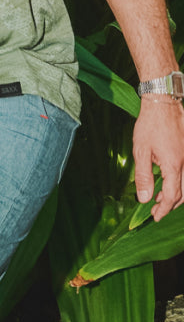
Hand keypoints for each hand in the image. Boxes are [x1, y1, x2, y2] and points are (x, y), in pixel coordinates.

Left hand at [134, 98, 183, 221]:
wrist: (163, 104)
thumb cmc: (150, 126)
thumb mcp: (141, 152)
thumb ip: (143, 177)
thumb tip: (144, 199)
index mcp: (174, 165)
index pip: (172, 196)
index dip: (164, 209)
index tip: (155, 217)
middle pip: (183, 193)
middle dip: (170, 204)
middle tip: (156, 210)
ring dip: (175, 194)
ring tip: (159, 197)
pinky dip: (178, 182)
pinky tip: (166, 180)